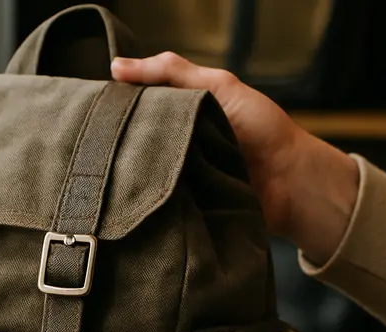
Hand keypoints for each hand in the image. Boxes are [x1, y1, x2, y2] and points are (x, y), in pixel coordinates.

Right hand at [111, 52, 358, 266]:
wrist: (294, 183)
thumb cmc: (264, 130)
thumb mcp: (219, 86)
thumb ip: (172, 71)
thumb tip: (117, 66)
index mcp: (180, 116)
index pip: (134, 110)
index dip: (114, 109)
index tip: (91, 111)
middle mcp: (175, 148)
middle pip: (133, 145)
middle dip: (117, 145)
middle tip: (92, 147)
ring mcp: (178, 180)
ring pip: (141, 177)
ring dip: (133, 174)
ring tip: (109, 174)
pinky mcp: (183, 211)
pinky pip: (157, 205)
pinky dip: (150, 201)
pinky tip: (135, 198)